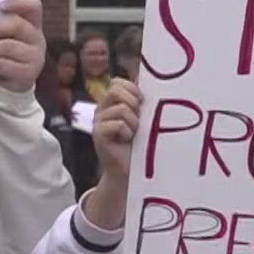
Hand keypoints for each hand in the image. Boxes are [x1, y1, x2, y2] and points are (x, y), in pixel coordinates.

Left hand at [0, 0, 46, 92]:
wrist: (4, 84)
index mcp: (32, 24)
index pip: (33, 6)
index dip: (19, 3)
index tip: (0, 6)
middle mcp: (37, 38)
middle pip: (19, 25)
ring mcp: (36, 57)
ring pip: (10, 46)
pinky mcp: (28, 74)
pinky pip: (6, 65)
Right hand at [82, 78, 140, 230]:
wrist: (132, 170)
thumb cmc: (141, 143)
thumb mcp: (143, 118)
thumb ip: (142, 102)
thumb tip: (154, 83)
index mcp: (113, 103)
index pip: (118, 82)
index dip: (132, 89)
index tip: (142, 102)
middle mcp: (103, 109)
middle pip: (116, 89)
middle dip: (133, 102)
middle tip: (138, 119)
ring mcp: (98, 121)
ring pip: (122, 109)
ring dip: (134, 122)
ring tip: (133, 134)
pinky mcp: (98, 134)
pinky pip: (118, 124)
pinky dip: (127, 132)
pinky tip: (126, 141)